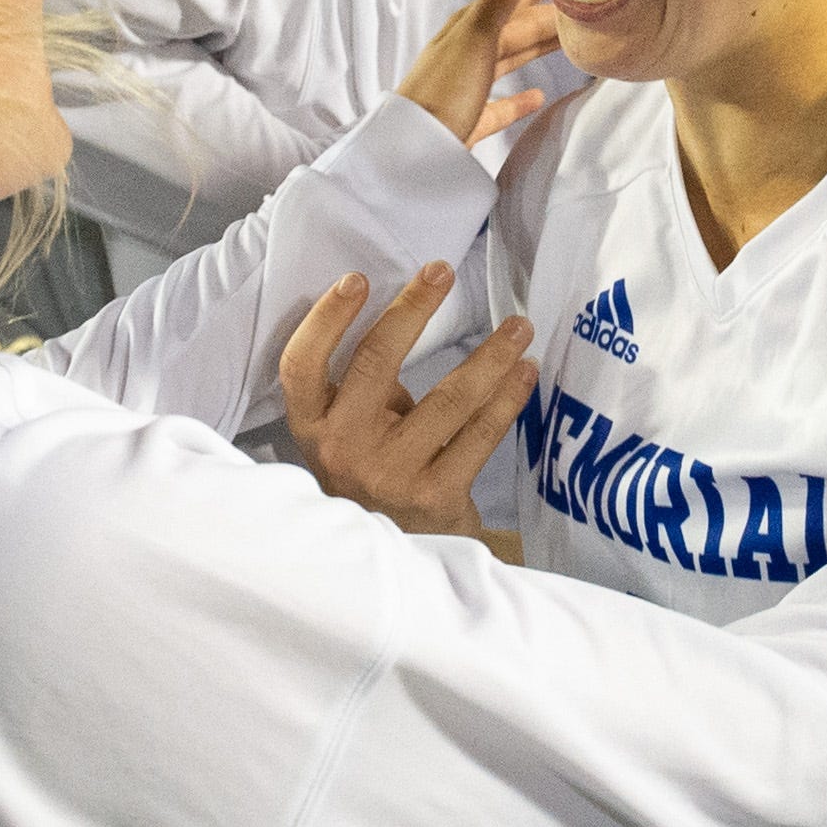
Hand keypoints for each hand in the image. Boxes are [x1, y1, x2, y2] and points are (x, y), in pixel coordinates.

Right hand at [279, 264, 537, 536]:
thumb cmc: (377, 473)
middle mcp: (342, 449)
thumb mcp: (352, 430)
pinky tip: (525, 372)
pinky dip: (508, 398)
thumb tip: (414, 305)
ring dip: (489, 355)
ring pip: (446, 399)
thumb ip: (368, 384)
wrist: (400, 555)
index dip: (326, 319)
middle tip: (443, 271)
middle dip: (413, 309)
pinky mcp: (435, 496)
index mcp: (312, 426)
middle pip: (375, 364)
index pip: (301, 366)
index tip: (357, 279)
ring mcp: (389, 475)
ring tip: (518, 327)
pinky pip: (480, 434)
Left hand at [395, 0, 567, 144]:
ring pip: (509, 60)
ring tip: (568, 43)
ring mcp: (467, 86)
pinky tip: (538, 97)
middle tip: (582, 7)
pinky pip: (500, 105)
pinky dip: (519, 99)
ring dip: (537, 49)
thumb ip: (497, 0)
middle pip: (514, 28)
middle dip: (545, 15)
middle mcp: (466, 52)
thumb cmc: (444, 92)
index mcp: (467, 28)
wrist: (413, 152)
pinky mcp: (469, 120)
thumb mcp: (474, 39)